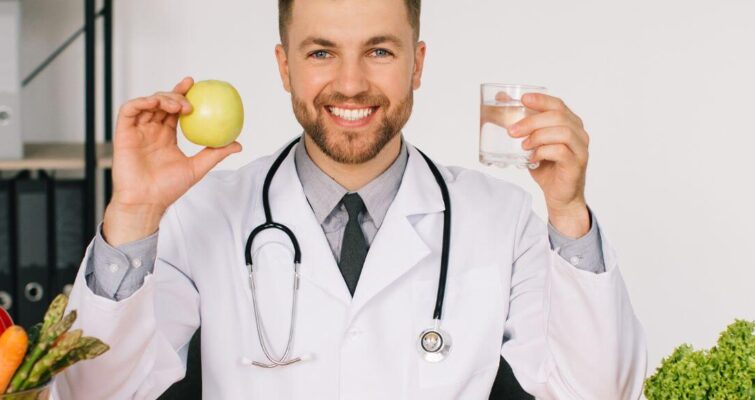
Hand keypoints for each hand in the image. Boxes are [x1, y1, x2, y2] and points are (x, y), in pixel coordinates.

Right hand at [104, 77, 242, 244]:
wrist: (146, 201)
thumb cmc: (168, 188)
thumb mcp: (197, 168)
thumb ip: (215, 154)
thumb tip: (238, 145)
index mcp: (166, 136)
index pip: (175, 110)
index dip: (183, 94)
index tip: (196, 85)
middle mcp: (151, 131)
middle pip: (161, 103)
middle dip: (175, 92)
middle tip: (191, 93)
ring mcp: (137, 131)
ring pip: (147, 103)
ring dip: (162, 98)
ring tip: (179, 105)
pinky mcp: (123, 133)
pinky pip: (129, 111)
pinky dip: (141, 102)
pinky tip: (156, 103)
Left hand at [509, 93, 589, 236]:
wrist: (560, 196)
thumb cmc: (547, 167)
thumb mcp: (531, 143)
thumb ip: (521, 125)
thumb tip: (501, 101)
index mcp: (570, 123)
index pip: (558, 105)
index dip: (541, 100)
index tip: (523, 99)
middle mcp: (579, 133)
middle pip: (558, 116)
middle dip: (532, 121)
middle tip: (512, 131)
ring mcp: (580, 148)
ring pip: (562, 132)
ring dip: (538, 136)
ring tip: (523, 146)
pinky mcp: (577, 164)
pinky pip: (561, 151)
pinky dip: (543, 152)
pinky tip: (532, 158)